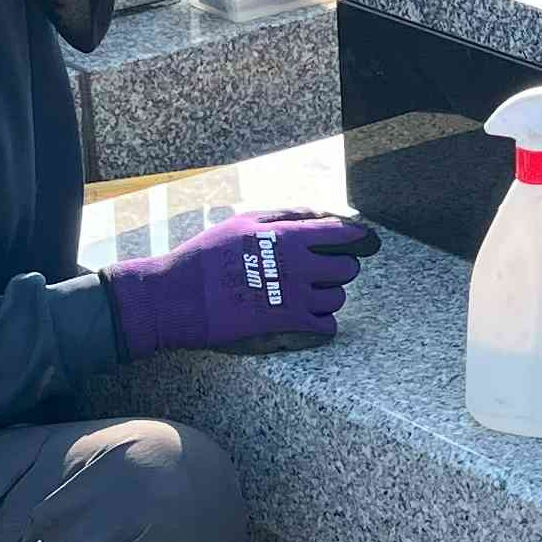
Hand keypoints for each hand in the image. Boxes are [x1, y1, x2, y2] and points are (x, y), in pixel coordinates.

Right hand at [103, 209, 379, 358]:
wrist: (177, 297)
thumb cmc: (208, 256)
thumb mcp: (245, 222)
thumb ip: (290, 215)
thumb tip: (325, 214)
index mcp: (289, 237)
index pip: (346, 234)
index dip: (359, 238)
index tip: (364, 244)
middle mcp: (298, 266)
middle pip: (348, 269)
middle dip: (337, 270)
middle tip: (316, 273)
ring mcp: (295, 298)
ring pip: (338, 299)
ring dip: (326, 298)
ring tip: (302, 296)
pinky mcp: (287, 326)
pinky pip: (327, 327)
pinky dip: (320, 325)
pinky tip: (303, 318)